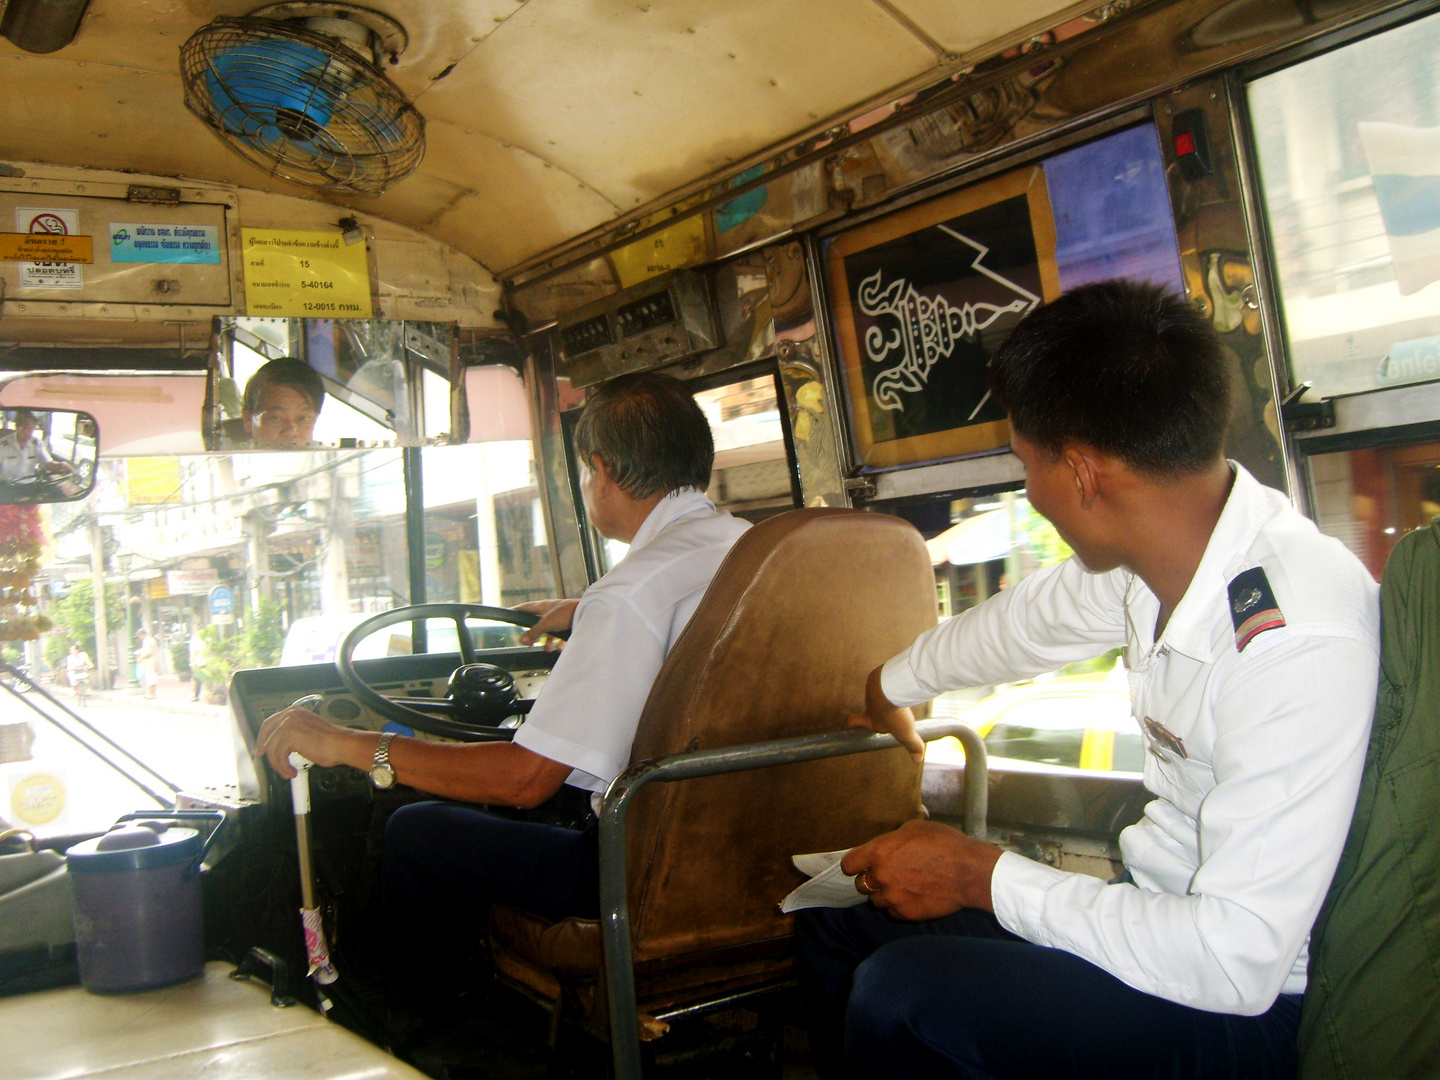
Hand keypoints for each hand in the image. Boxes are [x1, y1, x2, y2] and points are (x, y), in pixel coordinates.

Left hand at [255, 706, 367, 778]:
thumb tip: (281, 745)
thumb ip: (294, 733)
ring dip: (278, 764)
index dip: (264, 737)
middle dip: (265, 750)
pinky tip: (291, 771)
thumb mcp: (308, 731)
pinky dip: (283, 767)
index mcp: (295, 712)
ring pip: (272, 748)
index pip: (271, 723)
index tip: (262, 747)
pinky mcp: (289, 736)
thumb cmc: (331, 742)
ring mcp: (288, 724)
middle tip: (268, 761)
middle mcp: (290, 715)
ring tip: (287, 771)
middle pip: (267, 733)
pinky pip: (278, 756)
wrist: (340, 745)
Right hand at [515, 598, 579, 650]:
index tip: (511, 612)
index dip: (518, 610)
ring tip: (548, 649)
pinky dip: (560, 642)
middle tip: (530, 642)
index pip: (526, 607)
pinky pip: (562, 634)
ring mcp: (561, 617)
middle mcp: (551, 611)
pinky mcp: (569, 623)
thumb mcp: (547, 623)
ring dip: (548, 640)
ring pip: (551, 630)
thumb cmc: (568, 612)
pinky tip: (560, 648)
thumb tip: (522, 639)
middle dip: (535, 633)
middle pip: (538, 622)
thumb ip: (534, 632)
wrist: (588, 613)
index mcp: (543, 606)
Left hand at [841, 819, 1001, 919]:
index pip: (849, 864)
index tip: (861, 864)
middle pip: (861, 884)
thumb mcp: (914, 828)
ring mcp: (893, 897)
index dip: (855, 864)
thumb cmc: (944, 844)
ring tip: (903, 886)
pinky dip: (899, 906)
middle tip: (888, 874)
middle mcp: (881, 876)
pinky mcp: (906, 914)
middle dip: (871, 879)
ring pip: (876, 900)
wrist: (968, 871)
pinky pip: (892, 912)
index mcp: (879, 852)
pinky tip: (913, 896)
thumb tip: (887, 846)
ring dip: (885, 894)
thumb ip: (893, 839)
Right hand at [845, 665, 923, 761]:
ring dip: (886, 699)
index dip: (849, 725)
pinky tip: (902, 686)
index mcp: (871, 719)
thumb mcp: (905, 733)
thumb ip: (913, 745)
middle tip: (882, 715)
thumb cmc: (893, 713)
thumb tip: (918, 759)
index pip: (853, 723)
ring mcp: (875, 690)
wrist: (890, 688)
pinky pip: (886, 683)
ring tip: (899, 702)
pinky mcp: (883, 678)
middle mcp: (870, 705)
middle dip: (872, 713)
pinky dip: (893, 687)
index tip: (846, 727)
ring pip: (878, 696)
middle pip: (867, 709)